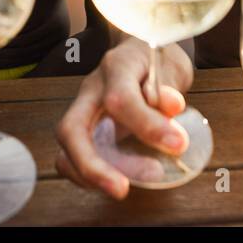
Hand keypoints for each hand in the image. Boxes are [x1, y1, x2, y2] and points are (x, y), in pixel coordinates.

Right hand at [55, 38, 192, 198]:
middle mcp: (91, 90)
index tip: (177, 144)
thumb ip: (169, 86)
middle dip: (92, 165)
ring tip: (124, 188)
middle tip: (122, 189)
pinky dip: (88, 177)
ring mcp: (82, 111)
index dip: (147, 125)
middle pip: (71, 130)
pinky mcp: (83, 131)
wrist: (137, 54)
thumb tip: (172, 106)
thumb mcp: (170, 65)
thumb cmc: (155, 61)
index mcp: (116, 67)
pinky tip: (116, 181)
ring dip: (90, 176)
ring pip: (65, 149)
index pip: (119, 98)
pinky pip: (71, 159)